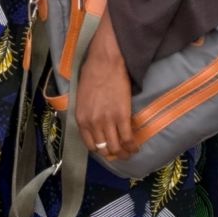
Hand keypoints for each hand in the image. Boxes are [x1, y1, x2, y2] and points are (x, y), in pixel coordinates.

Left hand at [75, 21, 136, 162]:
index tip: (106, 149)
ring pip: (116, 147)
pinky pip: (128, 138)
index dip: (100, 150)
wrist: (105, 62)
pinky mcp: (122, 116)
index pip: (90, 145)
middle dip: (112, 154)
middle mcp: (93, 123)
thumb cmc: (92, 75)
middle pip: (103, 149)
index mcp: (81, 119)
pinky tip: (136, 146)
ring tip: (129, 152)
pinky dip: (132, 146)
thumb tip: (95, 125)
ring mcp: (107, 121)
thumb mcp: (82, 98)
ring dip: (123, 153)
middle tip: (119, 152)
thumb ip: (87, 114)